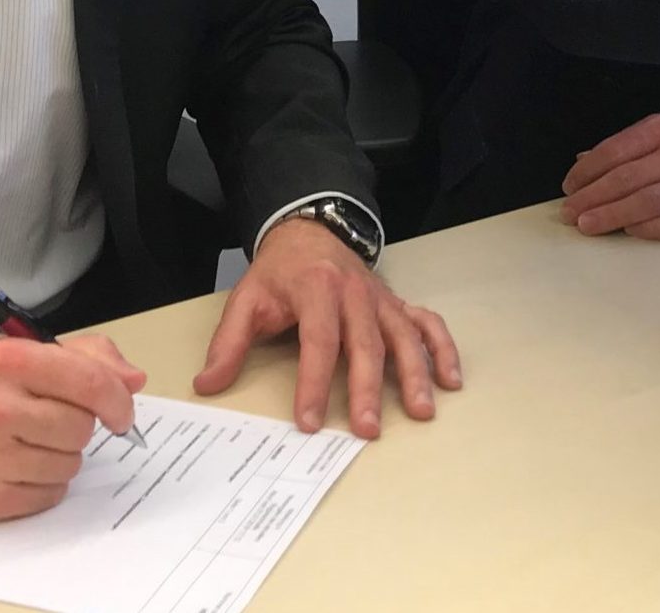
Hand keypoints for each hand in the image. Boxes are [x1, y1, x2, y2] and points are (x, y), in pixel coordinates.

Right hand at [0, 332, 145, 522]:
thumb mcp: (14, 350)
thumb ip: (82, 356)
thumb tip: (133, 380)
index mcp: (9, 362)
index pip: (89, 383)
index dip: (117, 400)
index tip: (121, 413)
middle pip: (82, 428)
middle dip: (77, 425)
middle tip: (49, 418)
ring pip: (69, 465)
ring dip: (60, 455)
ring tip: (27, 441)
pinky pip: (48, 495)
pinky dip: (43, 482)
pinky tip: (17, 465)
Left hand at [194, 217, 460, 437]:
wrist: (308, 231)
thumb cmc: (279, 273)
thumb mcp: (246, 300)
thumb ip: (228, 343)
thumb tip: (208, 384)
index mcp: (316, 289)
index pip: (317, 342)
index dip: (313, 383)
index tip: (309, 421)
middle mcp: (355, 293)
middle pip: (364, 344)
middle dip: (367, 389)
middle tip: (367, 429)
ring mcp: (381, 299)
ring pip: (403, 337)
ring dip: (415, 374)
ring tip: (421, 411)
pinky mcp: (396, 304)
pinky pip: (427, 323)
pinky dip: (442, 349)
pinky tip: (450, 380)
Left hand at [560, 110, 659, 239]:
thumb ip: (630, 143)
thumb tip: (584, 160)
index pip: (615, 151)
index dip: (587, 172)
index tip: (568, 188)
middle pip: (626, 179)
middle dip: (592, 198)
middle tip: (569, 214)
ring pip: (647, 202)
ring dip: (612, 215)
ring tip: (588, 226)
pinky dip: (652, 229)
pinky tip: (631, 231)